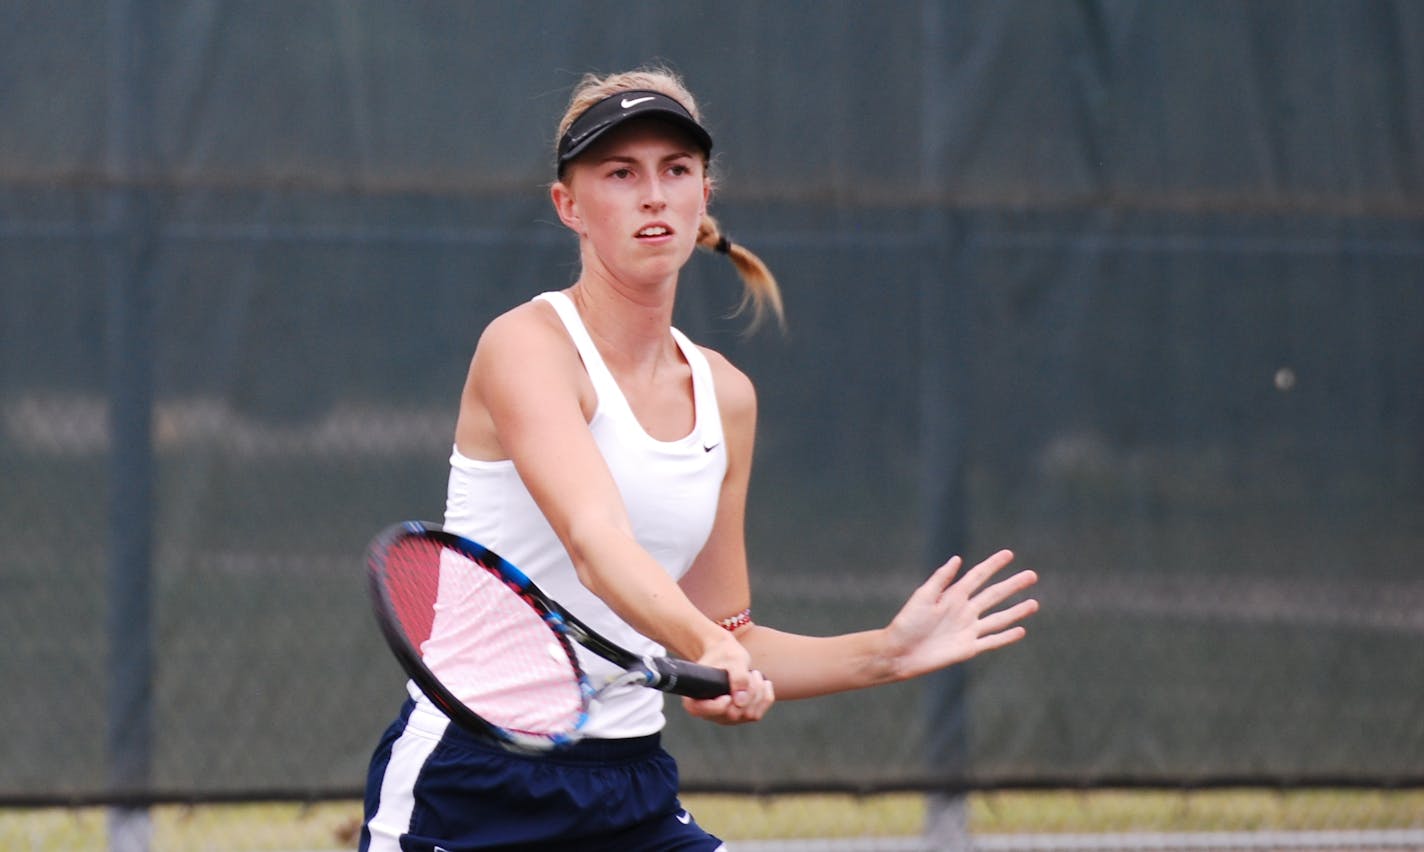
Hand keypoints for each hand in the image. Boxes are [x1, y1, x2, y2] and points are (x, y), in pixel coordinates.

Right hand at [681, 634, 774, 724]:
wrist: (728, 655)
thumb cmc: (725, 655)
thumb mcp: (732, 660)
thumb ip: (737, 677)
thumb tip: (741, 702)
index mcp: (696, 698)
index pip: (703, 712)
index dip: (717, 707)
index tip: (727, 695)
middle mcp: (710, 712)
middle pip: (733, 714)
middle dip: (748, 692)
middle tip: (749, 673)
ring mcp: (726, 717)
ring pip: (749, 715)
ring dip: (758, 692)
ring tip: (754, 674)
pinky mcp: (740, 716)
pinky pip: (758, 714)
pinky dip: (765, 697)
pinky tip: (763, 683)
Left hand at [883, 550, 1037, 679]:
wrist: (899, 652)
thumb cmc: (906, 623)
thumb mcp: (922, 597)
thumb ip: (940, 580)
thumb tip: (957, 559)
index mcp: (952, 595)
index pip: (978, 576)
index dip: (993, 565)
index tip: (1009, 554)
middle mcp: (964, 610)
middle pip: (994, 595)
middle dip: (1013, 585)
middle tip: (1032, 575)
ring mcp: (968, 629)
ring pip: (998, 618)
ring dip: (1016, 611)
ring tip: (1034, 603)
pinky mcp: (968, 648)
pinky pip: (992, 640)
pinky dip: (1006, 636)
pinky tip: (1021, 630)